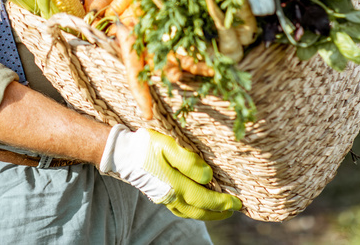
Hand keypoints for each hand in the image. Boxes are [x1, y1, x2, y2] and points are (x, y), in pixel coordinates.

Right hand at [98, 125, 241, 219]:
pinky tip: (197, 205)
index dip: (223, 203)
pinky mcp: (159, 195)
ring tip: (220, 210)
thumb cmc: (145, 146)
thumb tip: (208, 176)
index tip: (238, 202)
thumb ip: (189, 162)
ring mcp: (164, 198)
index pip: (205, 199)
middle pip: (200, 211)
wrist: (121, 153)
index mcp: (175, 186)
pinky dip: (194, 211)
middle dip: (219, 212)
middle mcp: (171, 196)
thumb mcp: (168, 146)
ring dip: (208, 213)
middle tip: (234, 210)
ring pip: (191, 212)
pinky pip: (181, 210)